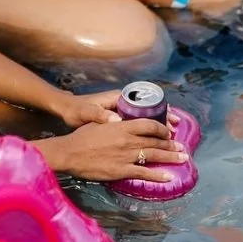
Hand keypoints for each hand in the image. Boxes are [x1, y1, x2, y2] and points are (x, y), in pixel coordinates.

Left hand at [56, 90, 180, 130]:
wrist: (65, 110)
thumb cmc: (76, 110)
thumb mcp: (85, 112)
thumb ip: (99, 115)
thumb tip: (116, 121)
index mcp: (118, 99)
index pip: (145, 103)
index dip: (160, 112)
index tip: (171, 121)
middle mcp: (122, 103)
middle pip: (148, 111)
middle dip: (163, 121)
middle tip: (176, 132)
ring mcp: (121, 112)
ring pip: (144, 119)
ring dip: (157, 127)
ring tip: (170, 138)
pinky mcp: (117, 121)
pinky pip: (136, 125)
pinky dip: (146, 132)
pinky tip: (153, 142)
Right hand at [58, 118, 187, 182]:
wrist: (70, 152)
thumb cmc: (82, 136)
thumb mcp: (99, 122)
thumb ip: (115, 122)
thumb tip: (125, 122)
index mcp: (122, 126)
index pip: (149, 124)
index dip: (162, 128)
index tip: (168, 132)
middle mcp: (127, 140)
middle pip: (155, 141)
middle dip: (171, 145)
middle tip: (182, 148)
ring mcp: (125, 156)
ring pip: (153, 156)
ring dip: (170, 157)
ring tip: (182, 159)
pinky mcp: (121, 170)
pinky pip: (143, 173)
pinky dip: (158, 175)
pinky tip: (168, 177)